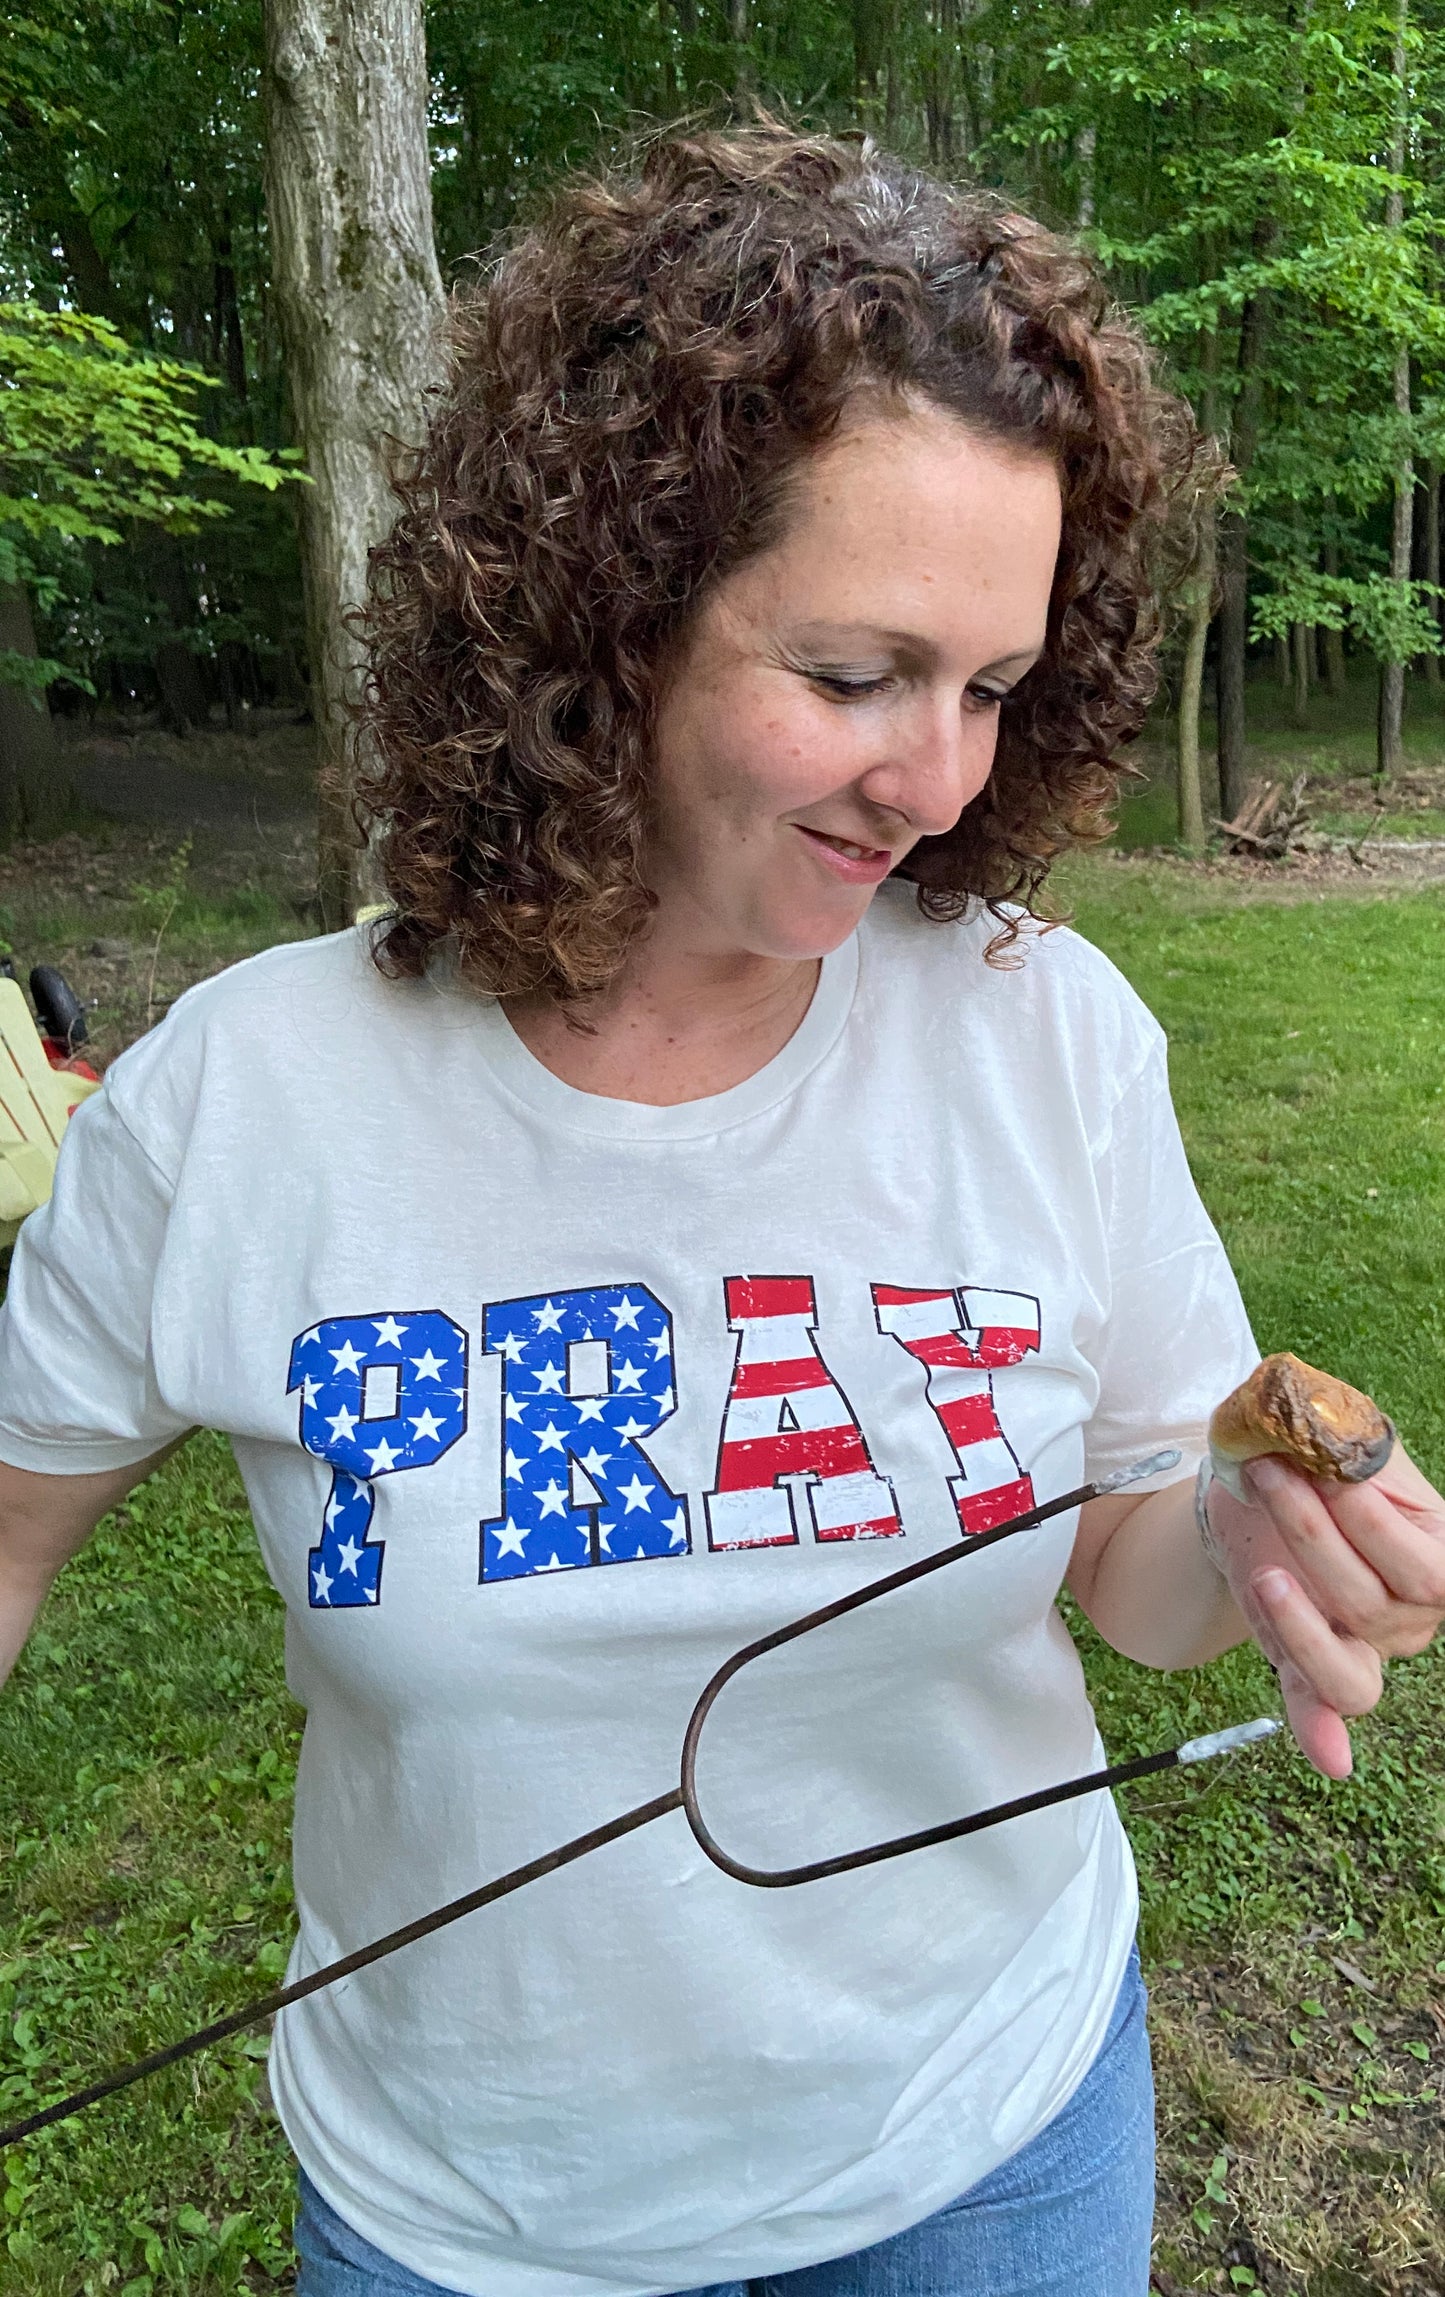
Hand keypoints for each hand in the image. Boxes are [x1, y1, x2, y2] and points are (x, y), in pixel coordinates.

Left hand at [1206, 1444, 1444, 1778]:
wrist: (1266, 1482)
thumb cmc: (1318, 1461)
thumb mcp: (1341, 1445)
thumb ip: (1349, 1446)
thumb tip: (1336, 1442)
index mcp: (1437, 1554)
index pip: (1426, 1567)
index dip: (1373, 1522)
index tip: (1328, 1469)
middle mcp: (1413, 1614)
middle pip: (1372, 1603)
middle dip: (1313, 1534)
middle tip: (1272, 1475)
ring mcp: (1366, 1647)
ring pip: (1351, 1672)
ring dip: (1300, 1625)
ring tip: (1265, 1573)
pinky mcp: (1308, 1665)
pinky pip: (1323, 1709)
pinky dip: (1325, 1735)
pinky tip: (1331, 1760)